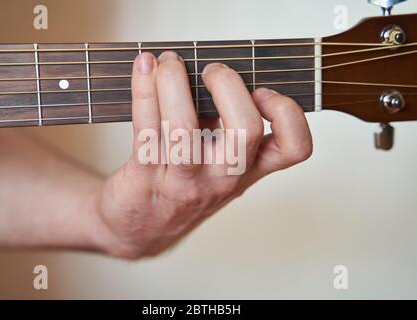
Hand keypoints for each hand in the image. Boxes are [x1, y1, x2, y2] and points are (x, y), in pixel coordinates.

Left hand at [90, 51, 311, 258]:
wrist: (139, 227)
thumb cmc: (180, 188)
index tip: (262, 90)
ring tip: (168, 62)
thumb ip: (222, 125)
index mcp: (247, 170)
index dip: (289, 113)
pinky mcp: (148, 177)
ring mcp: (185, 181)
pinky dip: (143, 90)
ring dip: (174, 81)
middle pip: (246, 129)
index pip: (294, 148)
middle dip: (228, 84)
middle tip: (211, 69)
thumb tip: (214, 73)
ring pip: (184, 126)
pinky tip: (143, 70)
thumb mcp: (216, 165)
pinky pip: (146, 127)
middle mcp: (222, 178)